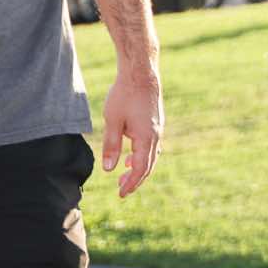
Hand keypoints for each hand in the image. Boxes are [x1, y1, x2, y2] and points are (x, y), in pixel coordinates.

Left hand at [100, 64, 163, 197]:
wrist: (141, 73)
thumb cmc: (125, 95)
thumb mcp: (113, 121)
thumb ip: (111, 146)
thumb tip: (109, 169)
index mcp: (146, 139)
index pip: (140, 169)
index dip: (130, 183)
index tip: (120, 194)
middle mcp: (156, 136)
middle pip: (148, 166)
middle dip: (135, 179)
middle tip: (122, 190)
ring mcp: (158, 129)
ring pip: (150, 156)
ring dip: (138, 167)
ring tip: (124, 174)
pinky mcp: (156, 123)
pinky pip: (151, 146)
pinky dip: (142, 155)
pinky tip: (130, 155)